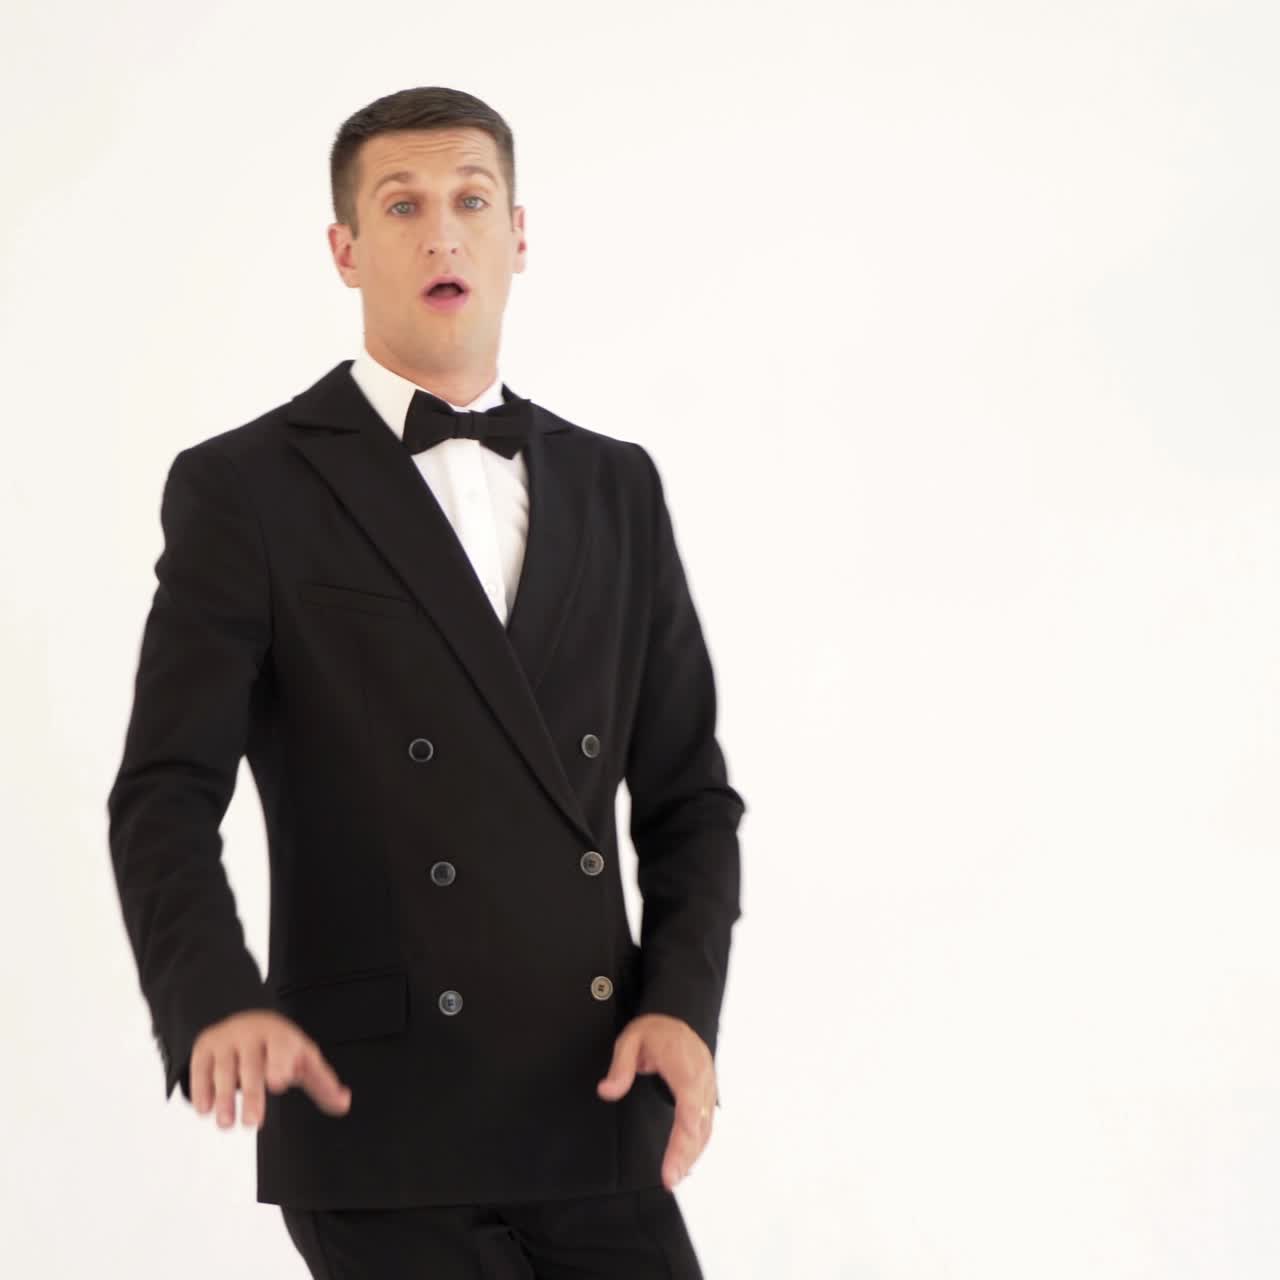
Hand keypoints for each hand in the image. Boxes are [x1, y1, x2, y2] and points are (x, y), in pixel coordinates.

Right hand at [190, 1010, 350, 1128]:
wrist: (247, 1018)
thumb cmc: (279, 1046)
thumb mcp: (303, 1057)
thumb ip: (322, 1082)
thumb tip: (344, 1103)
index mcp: (280, 1035)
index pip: (281, 1047)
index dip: (279, 1063)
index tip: (279, 1082)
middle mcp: (252, 1034)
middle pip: (251, 1066)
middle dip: (252, 1095)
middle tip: (253, 1123)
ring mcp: (227, 1039)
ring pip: (224, 1070)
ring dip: (224, 1098)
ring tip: (226, 1123)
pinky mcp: (205, 1047)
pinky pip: (200, 1068)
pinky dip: (202, 1089)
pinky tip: (205, 1108)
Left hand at [596, 1013, 716, 1189]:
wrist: (677, 1019)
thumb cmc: (655, 1031)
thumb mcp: (630, 1040)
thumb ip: (620, 1066)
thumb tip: (607, 1091)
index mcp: (684, 1063)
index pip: (689, 1100)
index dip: (685, 1132)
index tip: (675, 1158)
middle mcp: (702, 1076)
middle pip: (699, 1121)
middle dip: (686, 1152)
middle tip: (669, 1180)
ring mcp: (708, 1086)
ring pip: (706, 1126)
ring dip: (693, 1154)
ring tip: (675, 1177)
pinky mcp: (708, 1095)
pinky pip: (707, 1123)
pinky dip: (698, 1144)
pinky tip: (687, 1162)